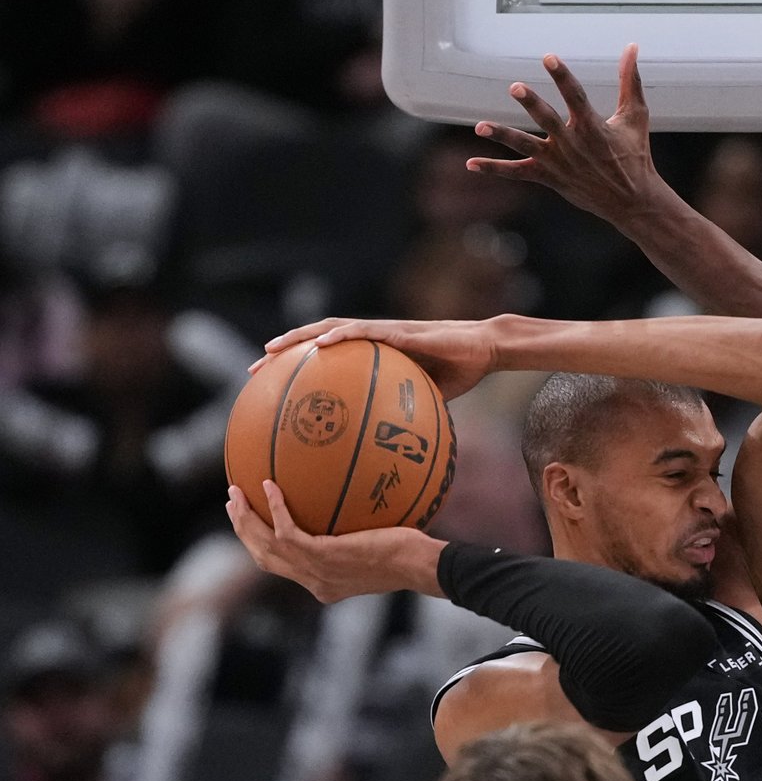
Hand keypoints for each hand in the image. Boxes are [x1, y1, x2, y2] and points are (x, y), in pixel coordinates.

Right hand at [226, 480, 446, 603]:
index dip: (259, 545)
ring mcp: (317, 572)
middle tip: (233, 504)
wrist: (419, 567)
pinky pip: (287, 530)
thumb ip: (358, 542)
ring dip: (246, 519)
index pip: (282, 568)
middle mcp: (316, 583)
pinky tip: (270, 485)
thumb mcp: (378, 552)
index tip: (250, 523)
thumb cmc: (412, 555)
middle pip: (263, 558)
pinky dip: (275, 508)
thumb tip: (356, 516)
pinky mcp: (323, 557)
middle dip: (243, 530)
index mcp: (324, 586)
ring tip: (236, 493)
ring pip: (265, 545)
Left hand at [251, 318, 498, 400]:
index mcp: (376, 355)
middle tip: (255, 370)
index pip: (329, 359)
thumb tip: (395, 451)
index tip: (271, 386)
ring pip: (333, 329)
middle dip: (284, 353)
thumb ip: (408, 416)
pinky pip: (366, 331)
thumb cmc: (462, 371)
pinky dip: (342, 335)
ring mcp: (385, 331)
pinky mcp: (401, 331)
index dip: (299, 369)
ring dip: (301, 337)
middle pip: (318, 341)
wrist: (486, 349)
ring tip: (273, 348)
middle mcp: (373, 339)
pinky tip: (322, 343)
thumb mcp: (428, 400)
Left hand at [466, 44, 662, 223]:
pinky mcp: (550, 178)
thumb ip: (630, 80)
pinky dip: (494, 168)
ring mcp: (558, 162)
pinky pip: (517, 173)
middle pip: (547, 120)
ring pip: (526, 146)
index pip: (575, 96)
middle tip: (515, 87)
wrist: (632, 201)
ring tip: (481, 127)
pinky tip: (471, 163)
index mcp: (592, 127)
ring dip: (503, 136)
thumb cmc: (635, 155)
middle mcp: (572, 144)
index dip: (562, 76)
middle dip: (532, 104)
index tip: (548, 58)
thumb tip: (632, 46)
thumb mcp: (635, 116)